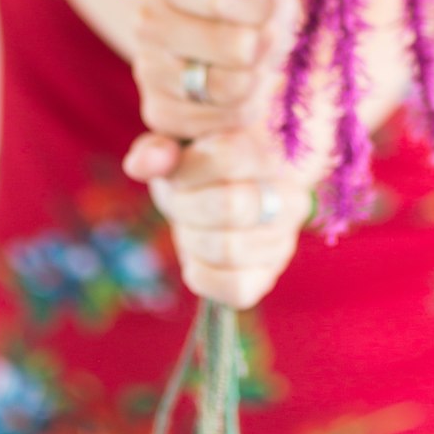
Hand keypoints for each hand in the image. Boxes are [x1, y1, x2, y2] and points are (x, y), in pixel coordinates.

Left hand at [124, 127, 312, 308]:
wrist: (220, 192)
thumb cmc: (195, 161)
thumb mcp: (175, 145)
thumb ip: (157, 148)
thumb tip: (143, 163)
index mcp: (270, 145)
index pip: (233, 148)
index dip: (189, 161)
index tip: (176, 165)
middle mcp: (290, 189)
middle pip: (233, 205)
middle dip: (185, 204)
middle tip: (178, 197)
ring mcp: (284, 235)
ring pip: (230, 249)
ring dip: (191, 238)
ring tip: (189, 223)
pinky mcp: (269, 273)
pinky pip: (236, 288)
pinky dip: (202, 275)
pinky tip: (196, 255)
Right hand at [131, 0, 298, 141]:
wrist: (236, 40)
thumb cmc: (253, 0)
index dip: (261, 4)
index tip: (265, 0)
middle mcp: (149, 23)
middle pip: (238, 48)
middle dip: (265, 43)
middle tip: (262, 35)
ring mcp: (149, 70)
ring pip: (232, 88)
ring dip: (257, 76)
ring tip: (252, 61)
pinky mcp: (159, 112)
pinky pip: (224, 120)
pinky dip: (244, 108)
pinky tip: (238, 87)